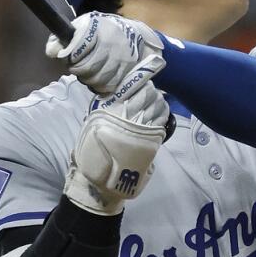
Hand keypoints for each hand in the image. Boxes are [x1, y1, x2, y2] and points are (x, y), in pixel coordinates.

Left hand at [46, 12, 165, 96]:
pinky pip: (108, 85)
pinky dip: (100, 85)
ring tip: (87, 73)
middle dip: (77, 70)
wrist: (133, 34)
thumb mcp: (81, 26)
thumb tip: (51, 52)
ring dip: (88, 79)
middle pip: (86, 67)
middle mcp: (110, 43)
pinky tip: (98, 79)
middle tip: (77, 67)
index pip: (77, 49)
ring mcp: (121, 58)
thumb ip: (63, 37)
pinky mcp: (127, 70)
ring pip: (96, 79)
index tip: (70, 57)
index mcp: (96, 28)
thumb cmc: (101, 30)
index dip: (70, 57)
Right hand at [64, 79, 168, 215]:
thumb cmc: (92, 152)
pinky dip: (162, 113)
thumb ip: (105, 109)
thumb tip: (118, 93)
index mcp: (111, 111)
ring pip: (157, 106)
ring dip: (158, 101)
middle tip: (148, 89)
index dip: (141, 80)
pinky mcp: (152, 141)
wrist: (102, 180)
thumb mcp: (92, 126)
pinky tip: (159, 113)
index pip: (132, 88)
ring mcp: (142, 130)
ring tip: (153, 101)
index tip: (144, 76)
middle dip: (150, 90)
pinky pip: (161, 120)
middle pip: (148, 95)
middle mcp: (128, 118)